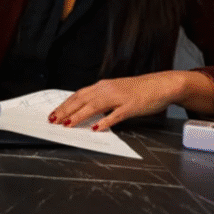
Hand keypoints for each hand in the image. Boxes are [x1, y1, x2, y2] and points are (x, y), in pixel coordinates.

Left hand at [48, 70, 213, 130]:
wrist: (161, 85)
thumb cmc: (138, 90)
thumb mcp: (115, 92)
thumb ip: (101, 100)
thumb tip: (85, 110)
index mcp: (102, 86)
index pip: (78, 95)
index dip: (64, 104)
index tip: (53, 113)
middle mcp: (107, 90)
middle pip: (81, 100)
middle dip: (65, 110)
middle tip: (52, 120)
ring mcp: (119, 98)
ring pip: (94, 106)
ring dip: (79, 115)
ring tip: (67, 124)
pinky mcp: (131, 106)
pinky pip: (115, 115)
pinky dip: (104, 122)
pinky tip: (95, 128)